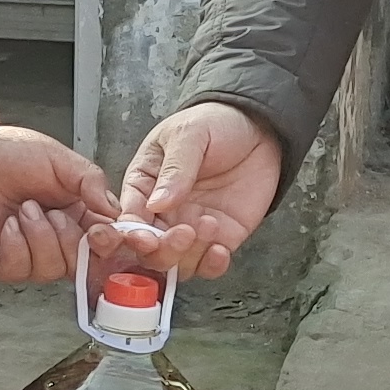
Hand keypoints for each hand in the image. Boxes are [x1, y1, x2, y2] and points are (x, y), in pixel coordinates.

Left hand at [0, 119, 115, 282]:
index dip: (109, 244)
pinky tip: (9, 224)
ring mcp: (29, 254)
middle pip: (83, 264)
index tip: (104, 232)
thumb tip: (114, 210)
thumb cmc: (10, 155)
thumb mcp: (61, 160)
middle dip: (71, 239)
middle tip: (54, 211)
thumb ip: (91, 181)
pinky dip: (16, 243)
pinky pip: (19, 268)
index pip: (106, 244)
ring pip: (52, 269)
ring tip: (25, 208)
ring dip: (40, 235)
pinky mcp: (0, 262)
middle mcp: (56, 239)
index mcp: (78, 215)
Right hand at [117, 101, 285, 278]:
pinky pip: (208, 265)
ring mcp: (190, 228)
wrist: (260, 128)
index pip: (129, 217)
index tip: (146, 237)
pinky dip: (212, 266)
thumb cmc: (216, 123)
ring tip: (210, 225)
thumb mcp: (190, 135)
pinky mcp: (219, 238)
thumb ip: (175, 169)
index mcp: (144, 184)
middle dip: (163, 250)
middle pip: (149, 249)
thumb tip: (158, 202)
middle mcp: (163, 212)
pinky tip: (221, 250)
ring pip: (177, 263)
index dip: (133, 233)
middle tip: (184, 233)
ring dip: (189, 256)